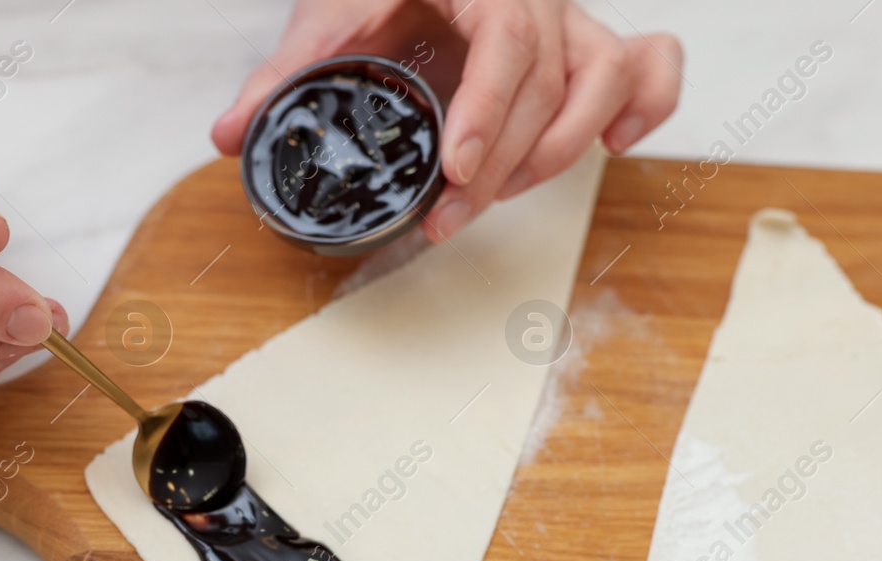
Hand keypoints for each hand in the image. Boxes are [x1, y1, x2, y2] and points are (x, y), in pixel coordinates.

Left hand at [212, 0, 682, 241]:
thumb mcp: (329, 13)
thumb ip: (285, 75)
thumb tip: (232, 133)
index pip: (505, 40)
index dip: (489, 112)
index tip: (458, 170)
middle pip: (548, 81)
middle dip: (499, 164)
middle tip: (446, 219)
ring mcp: (568, 16)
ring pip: (605, 76)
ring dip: (560, 150)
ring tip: (496, 195)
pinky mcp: (586, 41)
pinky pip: (649, 65)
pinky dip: (646, 108)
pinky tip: (612, 148)